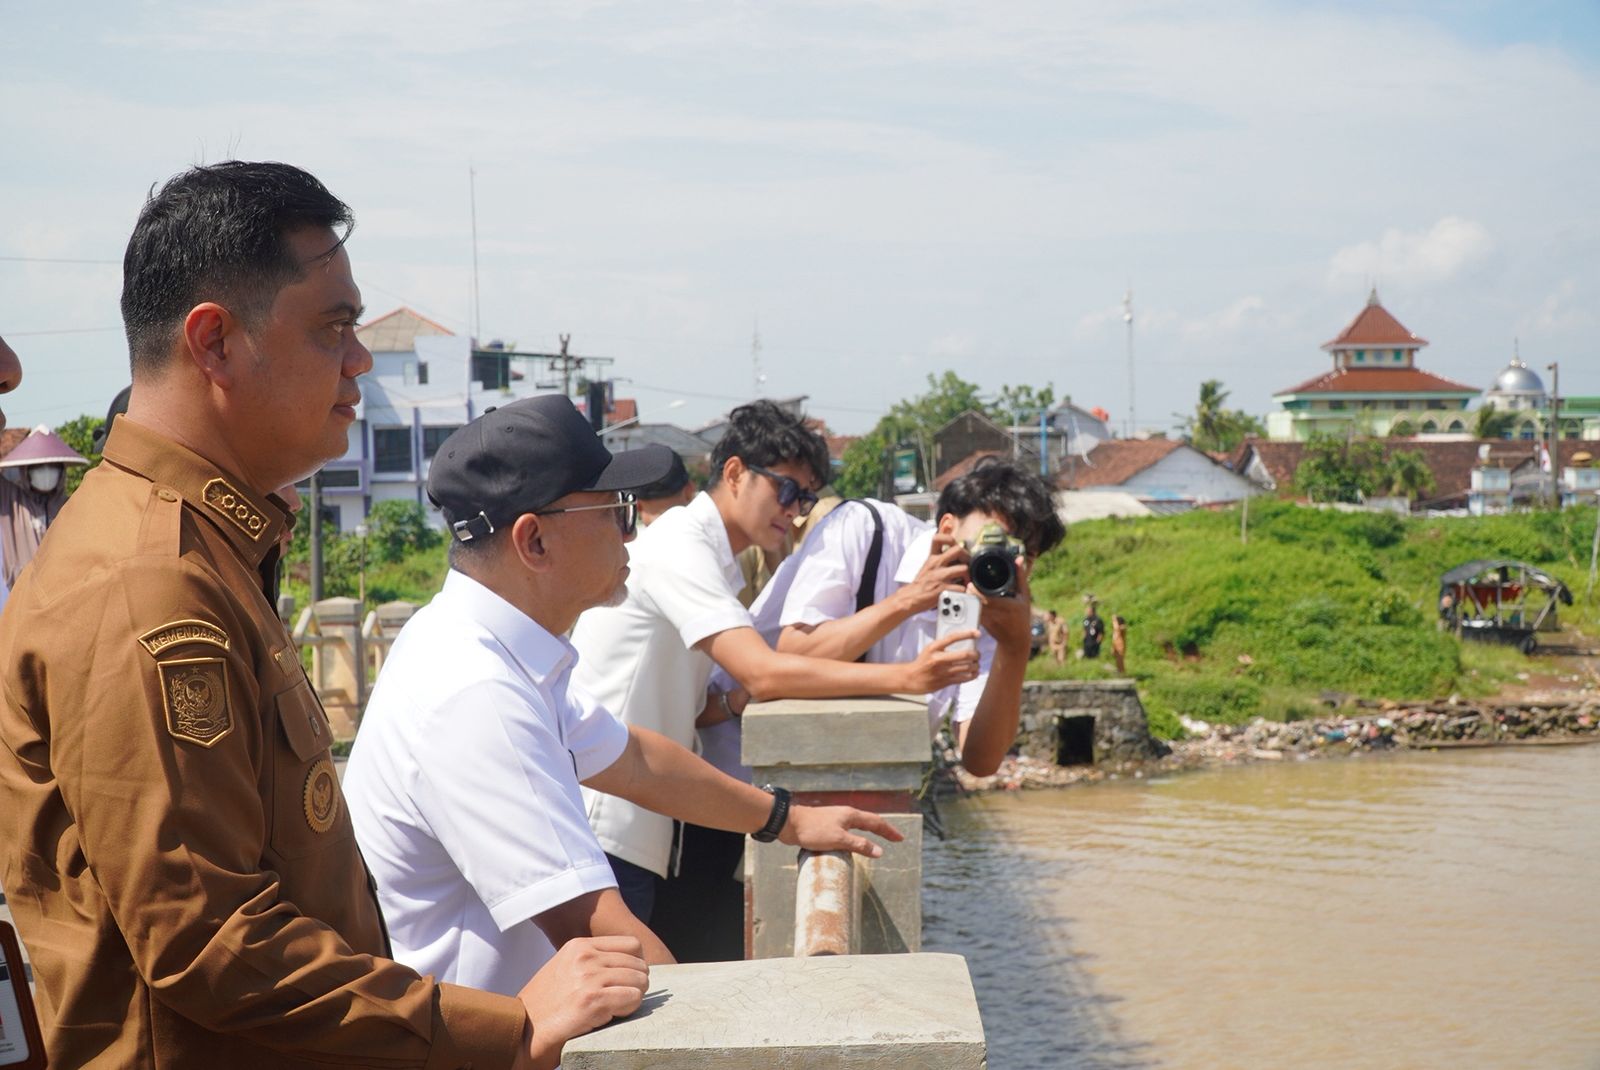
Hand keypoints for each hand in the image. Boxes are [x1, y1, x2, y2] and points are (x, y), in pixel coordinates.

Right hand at [514, 935, 648, 1069]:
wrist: (522, 1029)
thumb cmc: (546, 1004)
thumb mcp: (565, 967)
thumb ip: (591, 959)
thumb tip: (629, 961)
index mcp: (579, 945)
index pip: (632, 944)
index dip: (635, 963)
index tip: (626, 979)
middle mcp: (585, 957)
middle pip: (639, 963)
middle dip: (636, 982)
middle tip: (621, 997)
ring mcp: (589, 978)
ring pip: (640, 981)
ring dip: (634, 997)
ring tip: (615, 1007)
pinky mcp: (593, 1001)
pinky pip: (633, 999)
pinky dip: (628, 1009)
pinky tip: (611, 1015)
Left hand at [779, 804, 904, 856]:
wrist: (789, 823)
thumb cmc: (813, 830)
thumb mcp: (839, 839)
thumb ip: (859, 845)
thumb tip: (880, 851)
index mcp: (851, 815)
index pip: (876, 822)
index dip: (889, 831)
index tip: (900, 838)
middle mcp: (845, 815)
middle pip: (869, 822)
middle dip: (883, 830)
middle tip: (894, 838)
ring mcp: (836, 819)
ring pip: (858, 825)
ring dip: (870, 832)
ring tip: (877, 840)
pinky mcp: (827, 826)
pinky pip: (848, 830)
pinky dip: (857, 835)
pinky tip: (852, 842)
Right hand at [893, 533, 970, 615]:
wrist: (911, 598)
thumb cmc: (922, 581)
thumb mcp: (928, 561)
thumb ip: (939, 546)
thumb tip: (948, 523)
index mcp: (932, 557)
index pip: (938, 538)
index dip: (949, 537)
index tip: (954, 544)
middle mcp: (936, 564)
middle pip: (958, 550)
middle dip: (966, 557)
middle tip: (965, 564)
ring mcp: (940, 577)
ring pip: (963, 569)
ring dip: (967, 576)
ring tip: (964, 580)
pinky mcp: (943, 590)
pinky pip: (962, 587)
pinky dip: (964, 590)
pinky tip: (959, 591)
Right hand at [901, 629, 980, 692]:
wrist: (912, 678)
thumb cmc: (922, 662)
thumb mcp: (930, 649)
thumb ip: (943, 645)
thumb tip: (962, 641)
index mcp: (934, 648)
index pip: (953, 637)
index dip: (967, 634)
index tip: (977, 633)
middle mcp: (939, 659)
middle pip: (965, 654)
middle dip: (976, 654)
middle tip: (977, 654)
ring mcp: (943, 671)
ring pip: (967, 667)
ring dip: (976, 665)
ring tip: (976, 664)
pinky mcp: (946, 681)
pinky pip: (964, 678)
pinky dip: (972, 675)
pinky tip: (974, 673)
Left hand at [974, 555, 1033, 654]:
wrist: (1015, 640)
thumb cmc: (1022, 616)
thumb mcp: (1024, 596)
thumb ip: (1020, 577)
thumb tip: (1019, 559)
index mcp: (1006, 605)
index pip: (985, 597)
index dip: (975, 589)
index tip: (971, 581)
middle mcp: (995, 613)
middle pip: (974, 601)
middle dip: (968, 592)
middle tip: (966, 583)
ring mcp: (987, 620)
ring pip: (970, 606)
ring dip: (967, 598)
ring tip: (966, 589)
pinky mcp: (981, 624)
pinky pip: (971, 612)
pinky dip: (968, 604)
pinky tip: (968, 598)